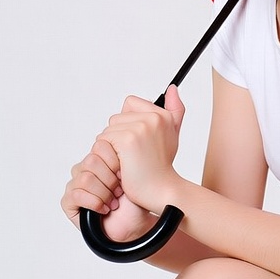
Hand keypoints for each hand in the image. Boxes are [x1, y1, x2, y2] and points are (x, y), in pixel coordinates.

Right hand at [61, 140, 153, 241]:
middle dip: (110, 179)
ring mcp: (76, 183)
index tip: (126, 173)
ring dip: (104, 192)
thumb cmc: (136, 196)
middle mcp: (86, 167)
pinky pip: (75, 194)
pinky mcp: (69, 201)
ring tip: (114, 200)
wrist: (135, 222)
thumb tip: (128, 116)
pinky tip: (105, 208)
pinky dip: (94, 202)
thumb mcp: (135, 167)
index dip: (115, 161)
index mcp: (100, 156)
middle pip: (92, 160)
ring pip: (85, 177)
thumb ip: (128, 145)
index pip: (100, 145)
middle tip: (120, 190)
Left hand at [98, 85, 184, 213]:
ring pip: (108, 129)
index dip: (128, 122)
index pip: (130, 103)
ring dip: (111, 146)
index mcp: (162, 114)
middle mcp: (153, 117)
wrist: (162, 191)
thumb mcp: (172, 134)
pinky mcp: (127, 140)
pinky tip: (120, 166)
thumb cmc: (163, 166)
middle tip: (132, 155)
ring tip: (126, 161)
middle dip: (118, 136)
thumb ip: (174, 109)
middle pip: (116, 118)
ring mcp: (140, 128)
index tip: (136, 141)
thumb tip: (172, 88)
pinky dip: (108, 155)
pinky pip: (104, 140)